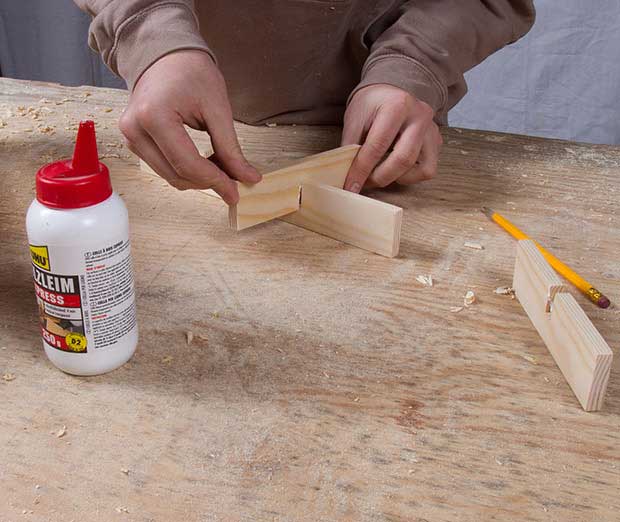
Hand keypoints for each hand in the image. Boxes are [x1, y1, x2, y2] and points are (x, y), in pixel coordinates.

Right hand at [120, 50, 260, 204]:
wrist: (165, 55)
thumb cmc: (191, 72)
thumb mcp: (217, 108)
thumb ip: (230, 148)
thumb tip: (248, 178)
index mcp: (154, 116)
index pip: (188, 165)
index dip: (215, 182)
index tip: (236, 192)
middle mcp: (135, 130)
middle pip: (177, 175)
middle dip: (208, 182)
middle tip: (235, 179)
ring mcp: (130, 138)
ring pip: (170, 177)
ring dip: (198, 179)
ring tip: (221, 166)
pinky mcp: (133, 142)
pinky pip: (164, 168)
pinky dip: (187, 171)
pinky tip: (204, 161)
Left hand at [342, 84, 441, 191]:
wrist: (390, 92)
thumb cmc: (372, 105)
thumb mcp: (355, 118)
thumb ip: (350, 145)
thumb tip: (345, 174)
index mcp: (397, 106)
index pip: (378, 145)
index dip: (362, 170)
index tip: (351, 186)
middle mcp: (420, 116)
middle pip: (403, 159)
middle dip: (380, 178)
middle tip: (364, 183)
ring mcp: (431, 130)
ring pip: (421, 169)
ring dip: (396, 178)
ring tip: (379, 172)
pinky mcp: (437, 141)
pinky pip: (428, 170)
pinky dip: (410, 176)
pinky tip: (396, 169)